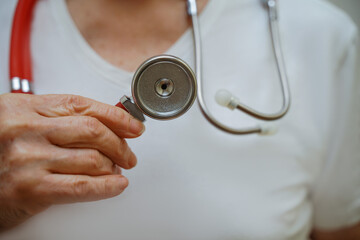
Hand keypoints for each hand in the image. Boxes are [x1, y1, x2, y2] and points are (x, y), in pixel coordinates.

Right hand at [0, 93, 144, 230]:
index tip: (134, 125)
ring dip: (113, 166)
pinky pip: (82, 186)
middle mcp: (28, 131)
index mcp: (26, 108)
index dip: (116, 115)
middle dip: (120, 144)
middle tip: (129, 153)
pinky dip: (107, 187)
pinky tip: (117, 185)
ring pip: (93, 159)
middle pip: (93, 131)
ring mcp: (29, 160)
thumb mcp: (21, 120)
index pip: (83, 106)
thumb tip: (105, 121)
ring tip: (116, 170)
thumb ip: (58, 118)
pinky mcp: (32, 189)